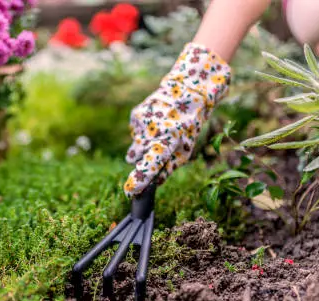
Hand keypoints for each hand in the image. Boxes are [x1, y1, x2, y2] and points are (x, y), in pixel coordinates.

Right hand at [123, 43, 231, 196]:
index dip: (139, 180)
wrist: (186, 91)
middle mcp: (152, 132)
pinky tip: (154, 125)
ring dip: (142, 147)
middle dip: (142, 160)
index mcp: (168, 141)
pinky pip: (134, 134)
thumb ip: (170, 168)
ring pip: (134, 147)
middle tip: (156, 151)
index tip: (130, 191)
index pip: (150, 165)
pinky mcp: (135, 115)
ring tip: (158, 136)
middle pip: (136, 158)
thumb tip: (155, 182)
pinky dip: (142, 134)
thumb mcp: (186, 150)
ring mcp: (141, 123)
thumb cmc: (188, 126)